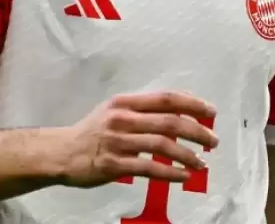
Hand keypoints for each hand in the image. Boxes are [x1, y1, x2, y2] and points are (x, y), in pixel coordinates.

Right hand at [51, 91, 218, 187]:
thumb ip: (141, 110)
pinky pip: (149, 168)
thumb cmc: (91, 132)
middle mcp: (122, 118)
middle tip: (213, 141)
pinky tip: (183, 176)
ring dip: (188, 155)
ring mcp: (118, 142)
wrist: (61, 152)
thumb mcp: (114, 111)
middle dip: (197, 131)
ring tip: (202, 163)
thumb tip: (177, 112)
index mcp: (125, 102)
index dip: (192, 103)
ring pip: (162, 146)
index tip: (211, 112)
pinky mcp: (114, 165)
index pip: (166, 98)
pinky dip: (171, 172)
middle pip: (169, 122)